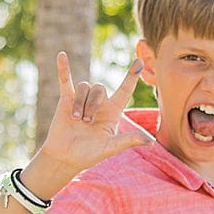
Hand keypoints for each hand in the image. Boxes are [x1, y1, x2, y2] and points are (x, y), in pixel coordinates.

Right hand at [40, 51, 146, 173]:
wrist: (65, 158)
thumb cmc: (89, 155)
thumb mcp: (110, 147)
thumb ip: (128, 140)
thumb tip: (151, 142)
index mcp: (112, 112)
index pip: (124, 90)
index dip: (132, 76)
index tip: (139, 62)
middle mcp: (99, 104)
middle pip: (99, 88)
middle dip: (92, 104)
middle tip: (86, 122)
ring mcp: (82, 100)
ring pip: (84, 87)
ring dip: (80, 103)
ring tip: (76, 119)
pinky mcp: (66, 100)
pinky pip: (66, 80)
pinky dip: (63, 68)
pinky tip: (61, 55)